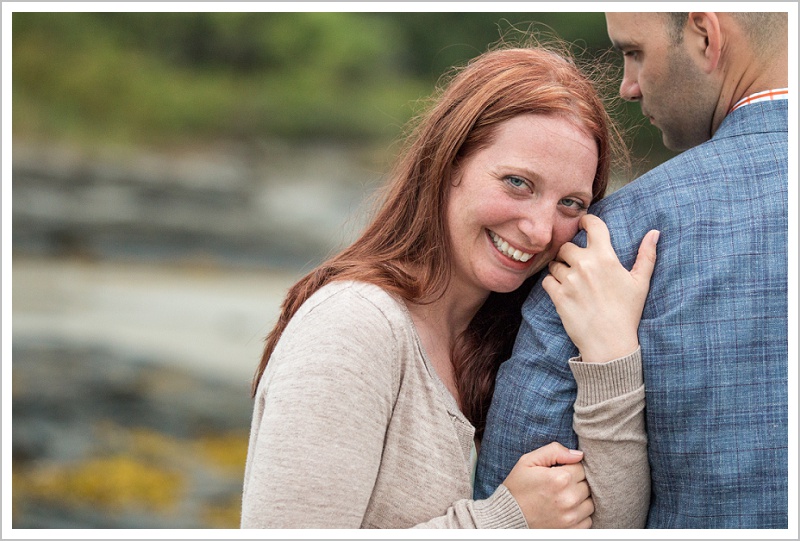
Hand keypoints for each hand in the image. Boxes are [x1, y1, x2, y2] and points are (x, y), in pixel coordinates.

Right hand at [502, 442, 592, 528]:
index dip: (569, 468)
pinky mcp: (571, 530)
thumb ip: (554, 451)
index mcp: (560, 478)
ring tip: (562, 497)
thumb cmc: (518, 487)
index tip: (557, 472)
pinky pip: (588, 519)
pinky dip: (580, 514)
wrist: (507, 516)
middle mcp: (568, 498)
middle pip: (586, 484)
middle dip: (575, 482)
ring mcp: (571, 516)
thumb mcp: (528, 461)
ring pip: (589, 502)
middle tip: (558, 485)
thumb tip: (579, 454)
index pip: (580, 467)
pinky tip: (565, 510)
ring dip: (579, 499)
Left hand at [542, 214, 658, 362]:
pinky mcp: (557, 295)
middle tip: (578, 265)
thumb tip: (654, 233)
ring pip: (555, 263)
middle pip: (567, 246)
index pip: (592, 225)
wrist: (610, 342)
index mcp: (605, 257)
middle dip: (570, 253)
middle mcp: (584, 265)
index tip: (583, 224)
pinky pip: (547, 280)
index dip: (586, 221)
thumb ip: (646, 255)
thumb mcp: (640, 282)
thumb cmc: (627, 312)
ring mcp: (569, 280)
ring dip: (560, 269)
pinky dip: (552, 284)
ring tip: (572, 282)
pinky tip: (563, 291)